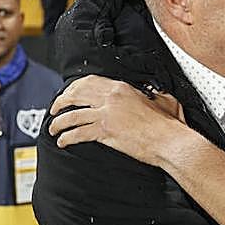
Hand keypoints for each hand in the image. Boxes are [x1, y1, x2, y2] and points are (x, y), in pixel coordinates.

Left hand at [49, 75, 186, 161]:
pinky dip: (67, 137)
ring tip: (54, 128)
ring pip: (73, 115)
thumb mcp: (162, 100)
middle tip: (54, 110)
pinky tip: (63, 141)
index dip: (73, 88)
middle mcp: (112, 98)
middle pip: (76, 95)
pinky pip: (78, 133)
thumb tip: (152, 93)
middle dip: (61, 102)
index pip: (90, 82)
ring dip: (59, 122)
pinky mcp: (106, 131)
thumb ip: (152, 94)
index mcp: (122, 89)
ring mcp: (107, 114)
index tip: (68, 94)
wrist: (170, 142)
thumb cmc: (169, 125)